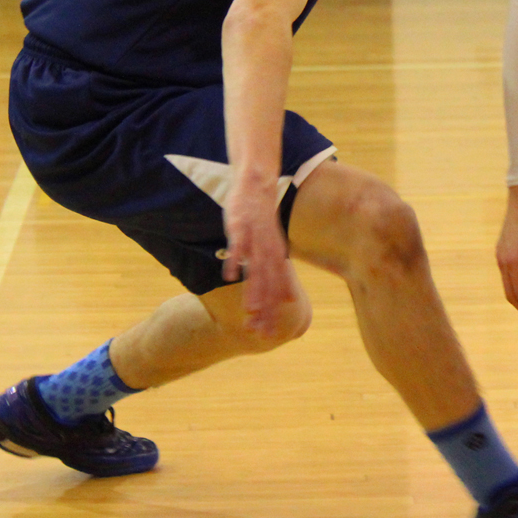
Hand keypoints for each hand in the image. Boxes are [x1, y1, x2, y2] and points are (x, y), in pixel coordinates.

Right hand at [222, 183, 295, 335]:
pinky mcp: (241, 226)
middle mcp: (269, 249)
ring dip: (254, 290)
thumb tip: (285, 294)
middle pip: (269, 284)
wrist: (258, 183)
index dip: (274, 311)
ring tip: (250, 311)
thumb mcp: (271, 245)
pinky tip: (231, 276)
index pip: (278, 288)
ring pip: (257, 269)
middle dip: (266, 309)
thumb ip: (275, 268)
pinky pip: (239, 246)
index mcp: (277, 254)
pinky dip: (236, 261)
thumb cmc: (262, 219)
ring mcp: (255, 238)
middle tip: (262, 331)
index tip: (270, 333)